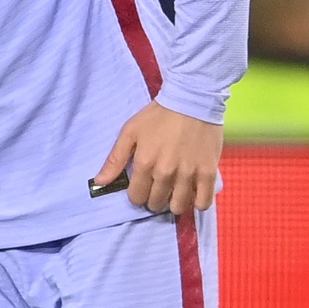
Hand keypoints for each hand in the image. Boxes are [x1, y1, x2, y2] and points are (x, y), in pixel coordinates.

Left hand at [93, 102, 223, 215]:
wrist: (192, 100)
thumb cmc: (158, 115)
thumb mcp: (130, 131)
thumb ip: (115, 159)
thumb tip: (99, 182)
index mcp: (144, 163)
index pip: (136, 197)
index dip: (137, 193)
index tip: (142, 185)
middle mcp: (166, 173)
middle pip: (156, 204)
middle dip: (154, 197)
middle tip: (158, 185)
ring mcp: (189, 175)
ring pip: (178, 207)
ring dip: (174, 202)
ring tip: (175, 190)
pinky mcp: (208, 174)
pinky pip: (203, 203)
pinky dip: (197, 203)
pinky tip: (193, 193)